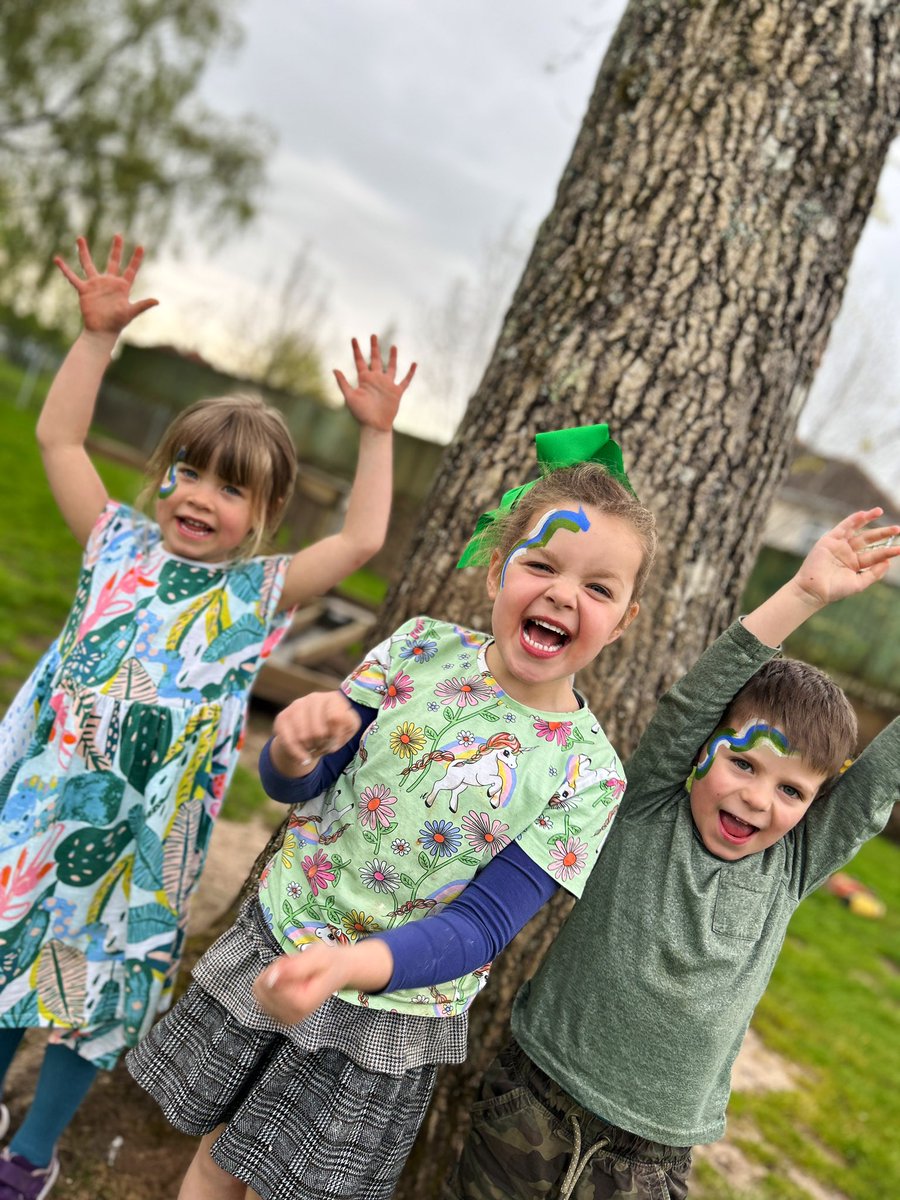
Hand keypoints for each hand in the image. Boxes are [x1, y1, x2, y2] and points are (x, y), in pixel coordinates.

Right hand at [54, 235, 157, 336]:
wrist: (101, 331)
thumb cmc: (117, 323)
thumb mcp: (130, 312)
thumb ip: (142, 305)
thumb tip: (157, 300)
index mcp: (122, 286)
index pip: (131, 269)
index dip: (136, 259)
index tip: (141, 246)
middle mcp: (109, 282)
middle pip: (113, 261)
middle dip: (116, 249)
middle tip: (118, 235)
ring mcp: (96, 285)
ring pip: (88, 264)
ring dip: (84, 251)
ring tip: (80, 237)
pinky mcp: (84, 290)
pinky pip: (72, 277)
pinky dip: (64, 269)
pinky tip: (57, 259)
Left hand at [253, 938, 393, 1024]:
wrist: (339, 972)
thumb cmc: (330, 962)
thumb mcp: (317, 956)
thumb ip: (294, 968)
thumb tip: (271, 977)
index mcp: (301, 1004)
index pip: (270, 985)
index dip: (279, 968)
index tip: (295, 962)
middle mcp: (291, 1016)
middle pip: (262, 989)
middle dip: (275, 971)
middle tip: (295, 966)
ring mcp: (283, 1018)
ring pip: (259, 991)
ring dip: (273, 975)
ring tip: (293, 972)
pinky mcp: (278, 1015)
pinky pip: (261, 995)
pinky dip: (272, 982)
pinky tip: (288, 979)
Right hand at [270, 690, 361, 774]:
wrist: (310, 734)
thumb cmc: (333, 730)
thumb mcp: (347, 730)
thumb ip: (346, 731)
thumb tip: (333, 741)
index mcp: (334, 698)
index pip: (337, 718)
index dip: (337, 735)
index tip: (335, 742)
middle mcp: (315, 698)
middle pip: (318, 731)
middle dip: (322, 745)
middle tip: (323, 746)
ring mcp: (297, 705)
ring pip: (303, 737)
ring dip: (310, 749)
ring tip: (313, 748)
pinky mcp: (282, 716)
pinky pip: (289, 741)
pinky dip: (298, 754)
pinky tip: (304, 758)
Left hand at [333, 335, 415, 431]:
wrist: (374, 426)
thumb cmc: (361, 414)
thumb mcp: (350, 397)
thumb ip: (343, 383)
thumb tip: (334, 369)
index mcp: (364, 379)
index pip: (360, 361)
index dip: (357, 350)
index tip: (353, 339)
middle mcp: (376, 379)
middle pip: (376, 359)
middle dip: (374, 347)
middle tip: (373, 335)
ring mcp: (387, 385)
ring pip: (391, 367)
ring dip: (392, 357)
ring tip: (393, 346)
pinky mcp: (397, 392)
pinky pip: (405, 380)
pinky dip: (410, 373)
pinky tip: (414, 364)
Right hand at [791, 509, 899, 606]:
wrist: (815, 590)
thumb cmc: (835, 590)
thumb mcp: (859, 583)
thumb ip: (874, 574)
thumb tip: (888, 562)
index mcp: (856, 564)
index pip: (875, 555)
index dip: (888, 551)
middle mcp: (849, 553)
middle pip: (869, 539)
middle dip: (882, 533)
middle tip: (897, 529)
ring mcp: (839, 545)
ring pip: (857, 530)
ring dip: (868, 519)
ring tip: (880, 511)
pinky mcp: (829, 540)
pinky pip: (843, 527)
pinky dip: (853, 520)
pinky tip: (864, 513)